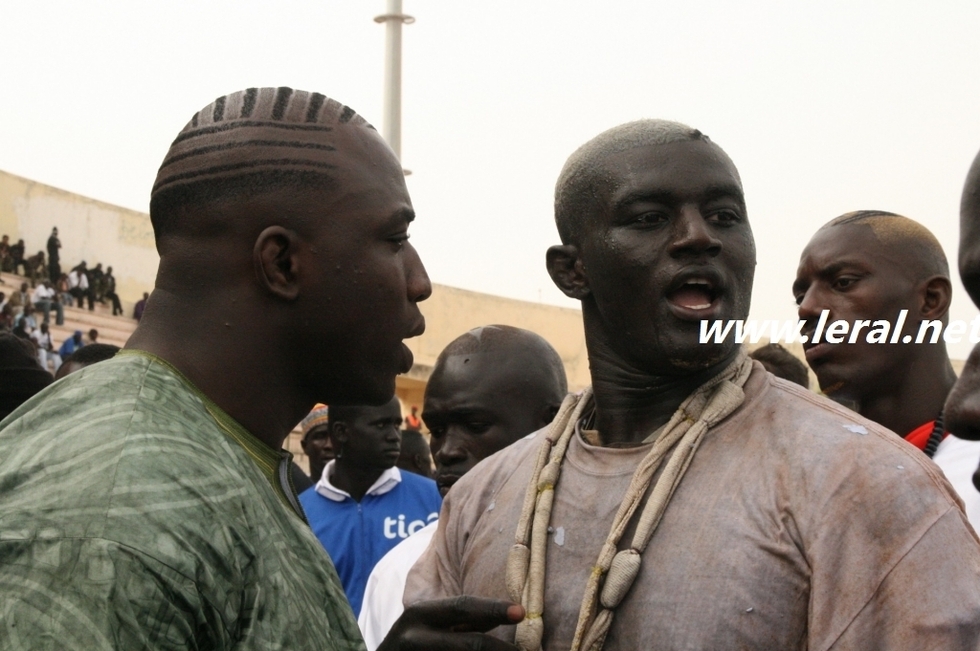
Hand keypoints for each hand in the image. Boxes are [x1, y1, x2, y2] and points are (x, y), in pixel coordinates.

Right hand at [378, 596, 523, 650]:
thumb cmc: (411, 644)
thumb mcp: (431, 625)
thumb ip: (464, 621)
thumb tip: (508, 614)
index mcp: (420, 613)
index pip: (463, 606)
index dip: (494, 609)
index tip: (521, 612)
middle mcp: (415, 637)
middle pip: (471, 643)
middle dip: (503, 650)